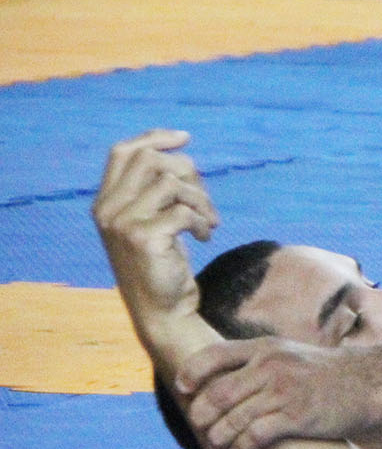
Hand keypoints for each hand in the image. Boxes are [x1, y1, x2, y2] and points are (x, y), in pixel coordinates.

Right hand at [92, 130, 219, 345]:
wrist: (162, 310)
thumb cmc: (163, 263)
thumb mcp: (152, 221)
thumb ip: (154, 189)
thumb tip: (181, 150)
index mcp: (106, 201)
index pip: (123, 152)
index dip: (155, 137)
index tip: (186, 138)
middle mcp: (107, 209)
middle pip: (151, 160)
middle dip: (189, 173)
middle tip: (204, 202)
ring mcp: (122, 224)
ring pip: (171, 182)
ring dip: (201, 200)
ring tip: (209, 222)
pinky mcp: (143, 238)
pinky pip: (184, 210)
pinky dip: (202, 221)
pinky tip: (205, 237)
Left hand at [178, 338, 381, 448]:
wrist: (371, 384)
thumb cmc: (330, 374)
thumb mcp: (293, 354)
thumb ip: (260, 362)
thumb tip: (226, 381)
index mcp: (267, 348)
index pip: (213, 356)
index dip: (191, 373)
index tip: (182, 388)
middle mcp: (271, 366)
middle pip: (216, 394)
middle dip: (202, 416)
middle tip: (202, 428)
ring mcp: (284, 392)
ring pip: (231, 419)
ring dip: (219, 437)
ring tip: (220, 444)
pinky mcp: (297, 417)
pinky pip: (254, 436)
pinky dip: (241, 448)